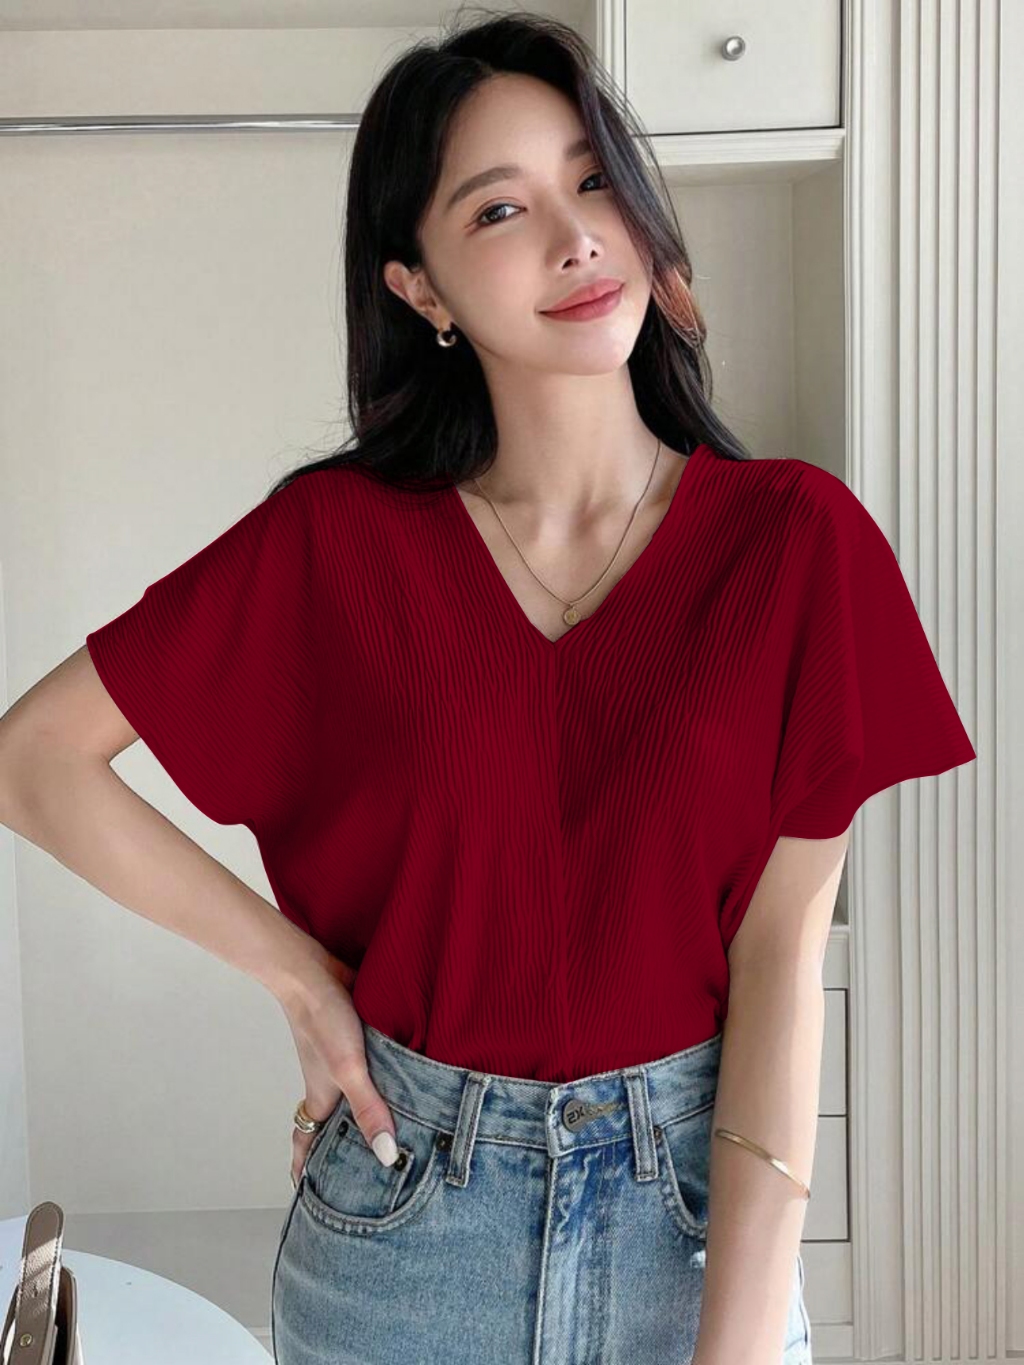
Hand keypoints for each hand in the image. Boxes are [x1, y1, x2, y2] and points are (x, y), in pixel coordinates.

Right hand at [275, 949, 398, 1190]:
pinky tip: (408, 1086)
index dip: (307, 1173)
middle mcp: (330, 1087)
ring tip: (394, 1137)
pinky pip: (370, 1072)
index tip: (311, 1200)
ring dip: (366, 1116)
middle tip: (365, 1178)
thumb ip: (368, 1109)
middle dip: (343, 1153)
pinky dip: (382, 1084)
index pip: (307, 1146)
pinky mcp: (359, 1042)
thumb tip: (386, 1156)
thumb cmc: (323, 1020)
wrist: (315, 971)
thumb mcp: (349, 1069)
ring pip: (353, 1100)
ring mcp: (343, 1064)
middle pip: (333, 1128)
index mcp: (321, 1100)